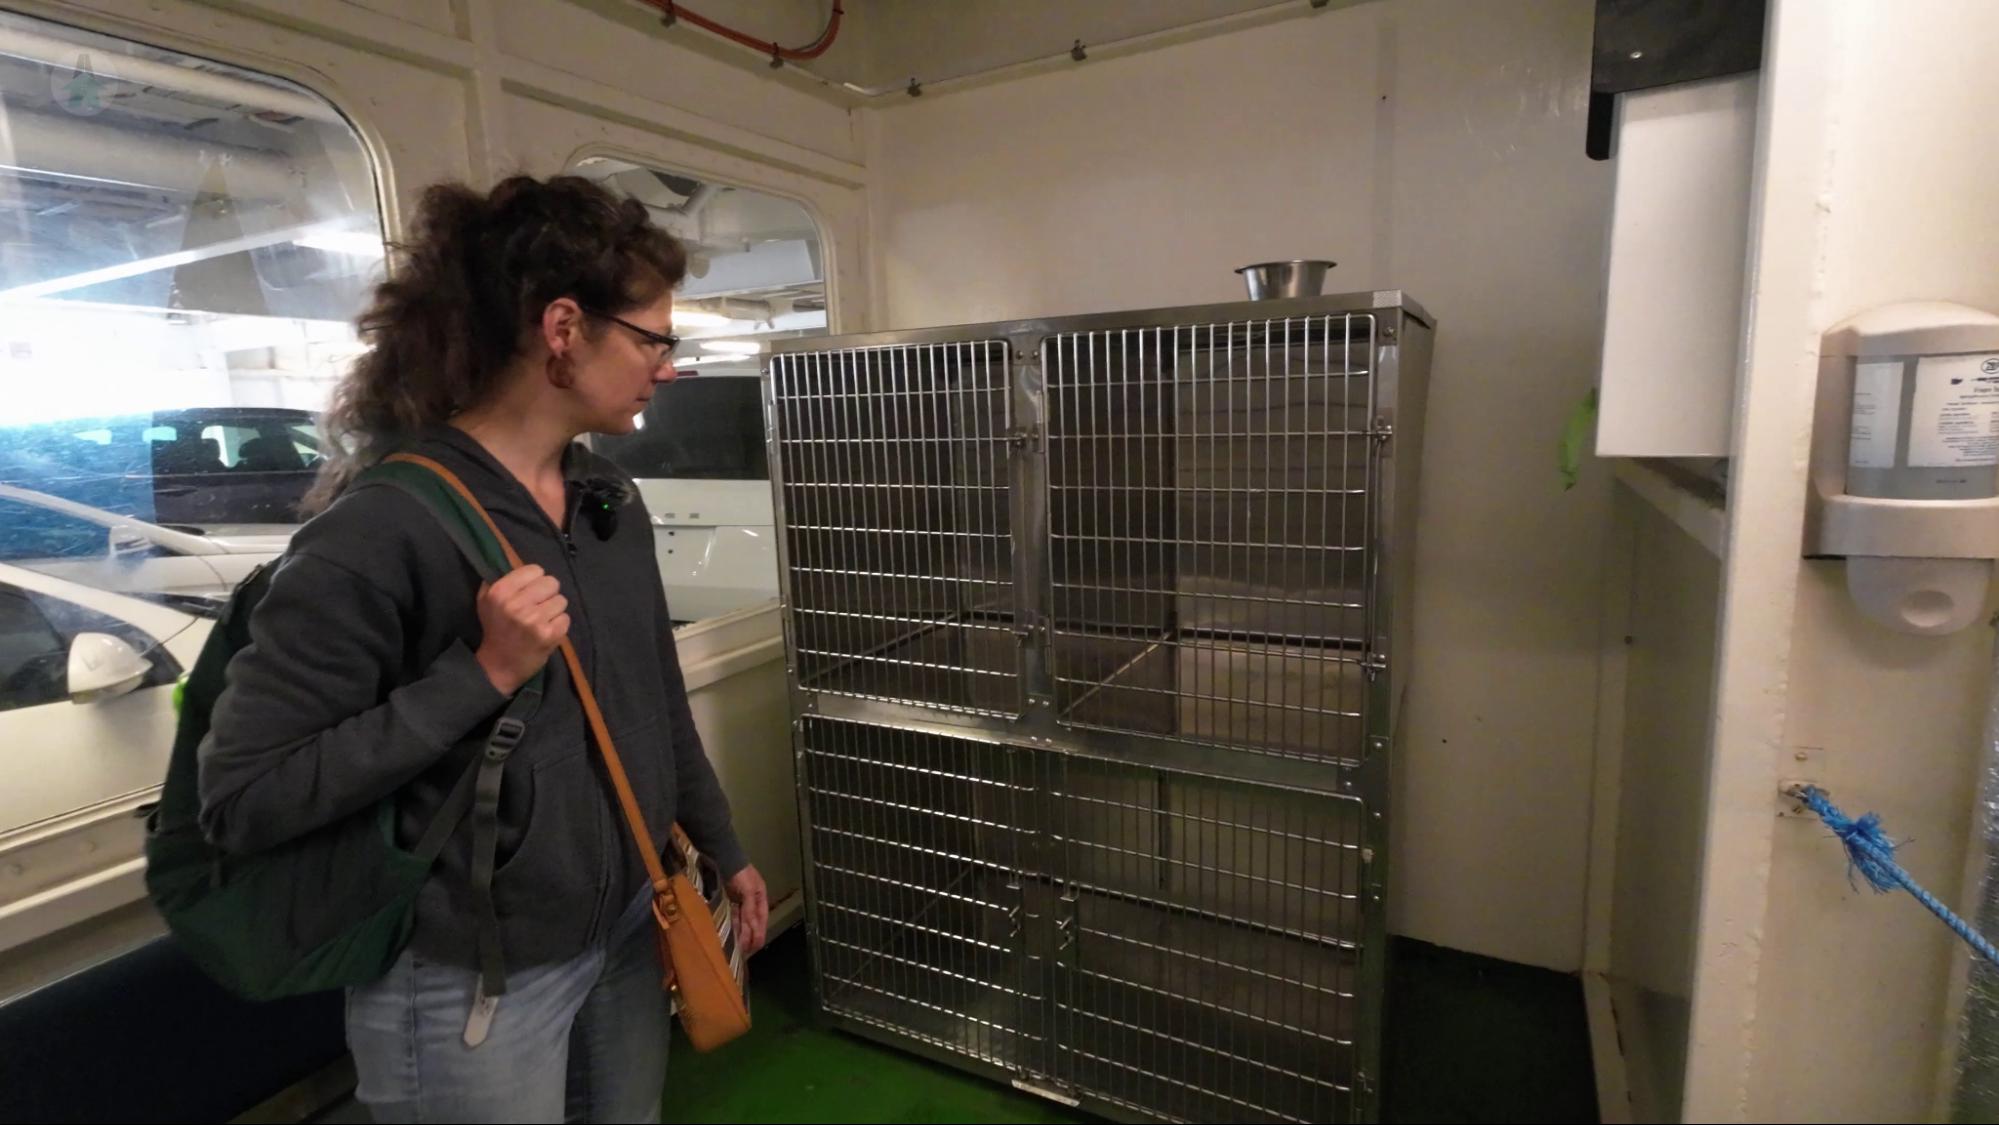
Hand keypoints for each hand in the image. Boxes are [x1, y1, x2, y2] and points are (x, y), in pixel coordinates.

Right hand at [473, 565, 567, 694]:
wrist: (499, 665)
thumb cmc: (495, 629)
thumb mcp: (486, 600)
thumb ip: (499, 580)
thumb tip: (517, 562)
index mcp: (500, 592)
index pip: (535, 570)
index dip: (535, 580)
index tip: (529, 592)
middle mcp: (517, 604)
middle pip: (552, 582)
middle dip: (547, 594)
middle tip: (538, 606)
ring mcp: (534, 620)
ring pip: (561, 600)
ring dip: (553, 610)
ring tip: (541, 620)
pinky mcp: (549, 635)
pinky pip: (566, 618)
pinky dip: (559, 625)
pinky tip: (546, 631)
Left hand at [726, 865, 768, 955]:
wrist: (725, 859)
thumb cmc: (741, 875)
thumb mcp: (750, 891)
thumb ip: (750, 910)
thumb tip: (751, 927)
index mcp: (761, 898)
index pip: (762, 919)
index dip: (760, 933)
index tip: (757, 946)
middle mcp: (752, 901)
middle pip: (752, 922)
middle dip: (751, 936)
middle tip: (747, 951)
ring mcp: (740, 901)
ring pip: (742, 921)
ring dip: (741, 933)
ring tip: (739, 947)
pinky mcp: (729, 901)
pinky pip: (732, 916)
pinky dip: (733, 926)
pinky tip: (732, 935)